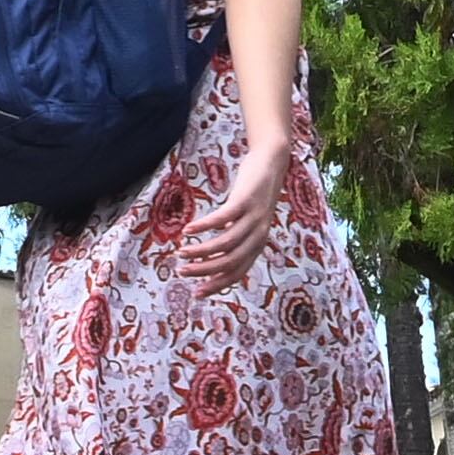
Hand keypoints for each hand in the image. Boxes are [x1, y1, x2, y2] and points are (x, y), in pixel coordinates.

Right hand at [181, 137, 290, 293]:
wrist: (272, 162)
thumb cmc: (255, 193)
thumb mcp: (248, 219)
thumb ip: (236, 236)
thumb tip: (214, 255)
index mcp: (257, 244)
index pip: (236, 272)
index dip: (216, 284)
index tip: (196, 292)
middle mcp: (258, 235)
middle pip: (229, 261)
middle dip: (204, 270)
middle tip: (182, 271)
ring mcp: (253, 218)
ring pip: (225, 244)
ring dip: (200, 250)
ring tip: (181, 252)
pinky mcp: (245, 200)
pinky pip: (222, 218)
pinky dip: (203, 226)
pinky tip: (188, 229)